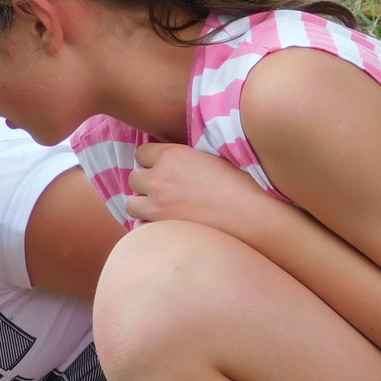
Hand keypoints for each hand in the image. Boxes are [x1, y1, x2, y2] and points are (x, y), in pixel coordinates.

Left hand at [126, 142, 267, 232]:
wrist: (250, 216)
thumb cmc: (239, 185)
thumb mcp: (211, 157)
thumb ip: (184, 158)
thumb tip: (173, 159)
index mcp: (172, 155)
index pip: (141, 154)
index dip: (151, 162)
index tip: (162, 169)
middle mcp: (158, 178)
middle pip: (133, 178)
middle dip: (145, 184)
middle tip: (164, 191)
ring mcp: (156, 205)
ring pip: (131, 204)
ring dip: (143, 205)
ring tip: (162, 209)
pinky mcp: (159, 227)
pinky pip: (140, 225)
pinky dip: (149, 225)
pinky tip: (166, 225)